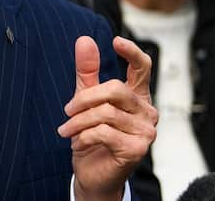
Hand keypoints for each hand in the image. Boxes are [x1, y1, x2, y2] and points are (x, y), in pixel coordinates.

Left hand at [59, 36, 157, 200]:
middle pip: (116, 89)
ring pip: (106, 112)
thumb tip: (85, 40)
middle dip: (84, 99)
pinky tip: (79, 143)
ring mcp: (146, 131)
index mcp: (137, 96)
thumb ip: (88, 71)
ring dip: (79, 121)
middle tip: (67, 111)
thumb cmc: (93, 136)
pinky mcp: (137, 149)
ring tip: (67, 130)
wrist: (94, 174)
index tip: (116, 41)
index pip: (142, 68)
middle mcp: (147, 112)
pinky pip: (104, 132)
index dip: (132, 52)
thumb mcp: (87, 99)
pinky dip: (84, 136)